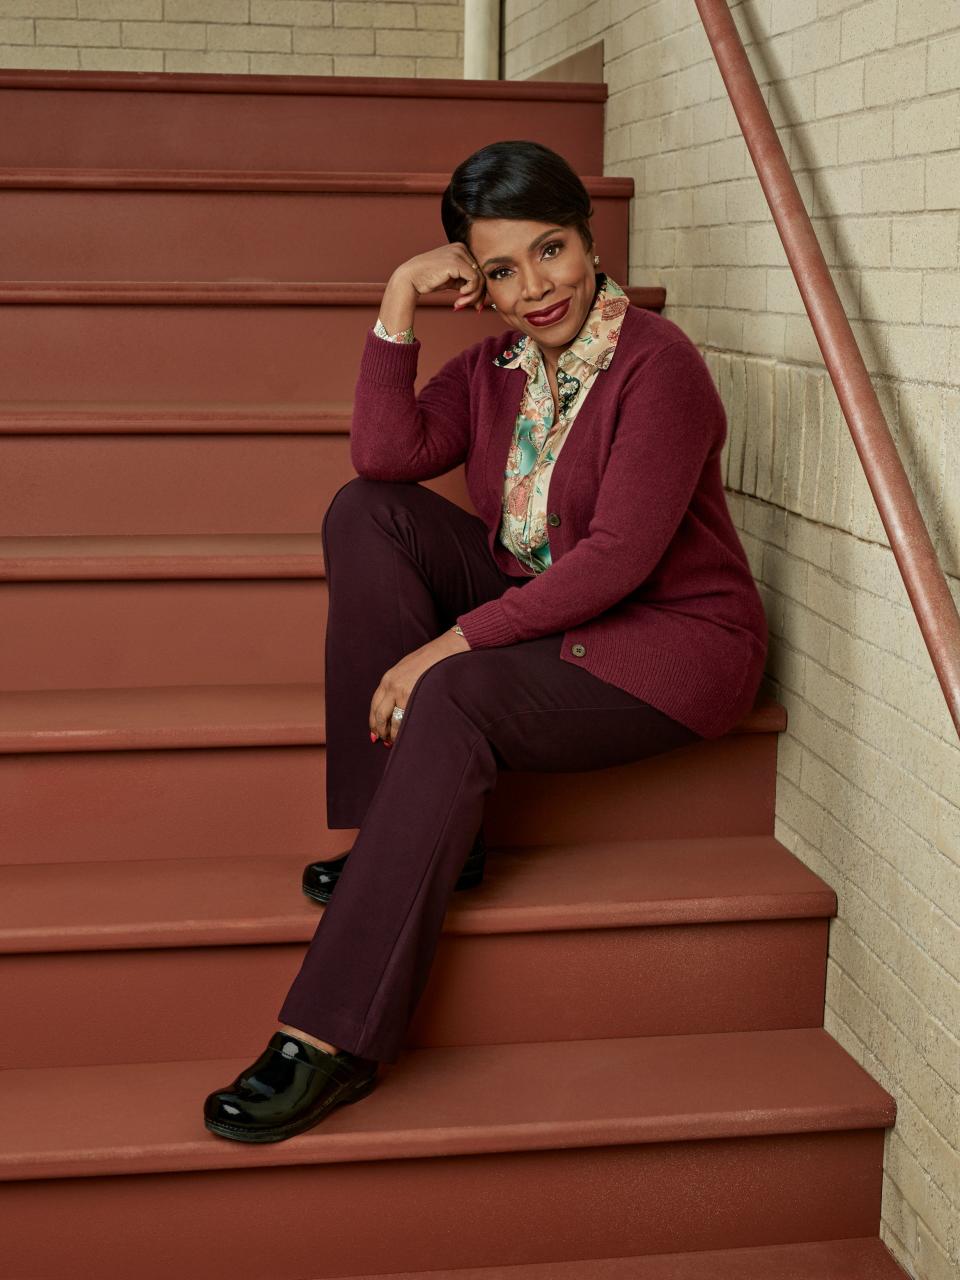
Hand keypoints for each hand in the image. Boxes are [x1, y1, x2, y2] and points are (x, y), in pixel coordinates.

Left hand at [370, 629, 470, 745]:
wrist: (448, 649)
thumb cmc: (431, 659)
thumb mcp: (407, 668)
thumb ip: (397, 684)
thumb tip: (394, 705)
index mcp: (388, 678)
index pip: (374, 705)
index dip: (373, 721)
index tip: (375, 732)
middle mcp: (392, 686)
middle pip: (379, 716)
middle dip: (381, 731)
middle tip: (384, 741)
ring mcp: (403, 693)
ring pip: (392, 722)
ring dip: (393, 735)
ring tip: (397, 742)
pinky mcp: (416, 698)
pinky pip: (405, 721)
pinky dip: (404, 732)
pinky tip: (407, 737)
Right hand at [391, 242, 488, 313]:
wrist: (411, 278)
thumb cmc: (429, 280)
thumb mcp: (452, 280)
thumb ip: (466, 284)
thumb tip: (481, 300)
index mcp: (461, 249)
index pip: (479, 270)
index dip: (480, 289)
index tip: (475, 303)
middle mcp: (461, 248)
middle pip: (481, 274)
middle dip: (478, 294)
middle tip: (470, 306)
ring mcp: (459, 253)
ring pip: (479, 278)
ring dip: (473, 295)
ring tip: (461, 304)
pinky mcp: (456, 262)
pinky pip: (474, 280)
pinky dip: (470, 292)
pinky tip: (459, 295)